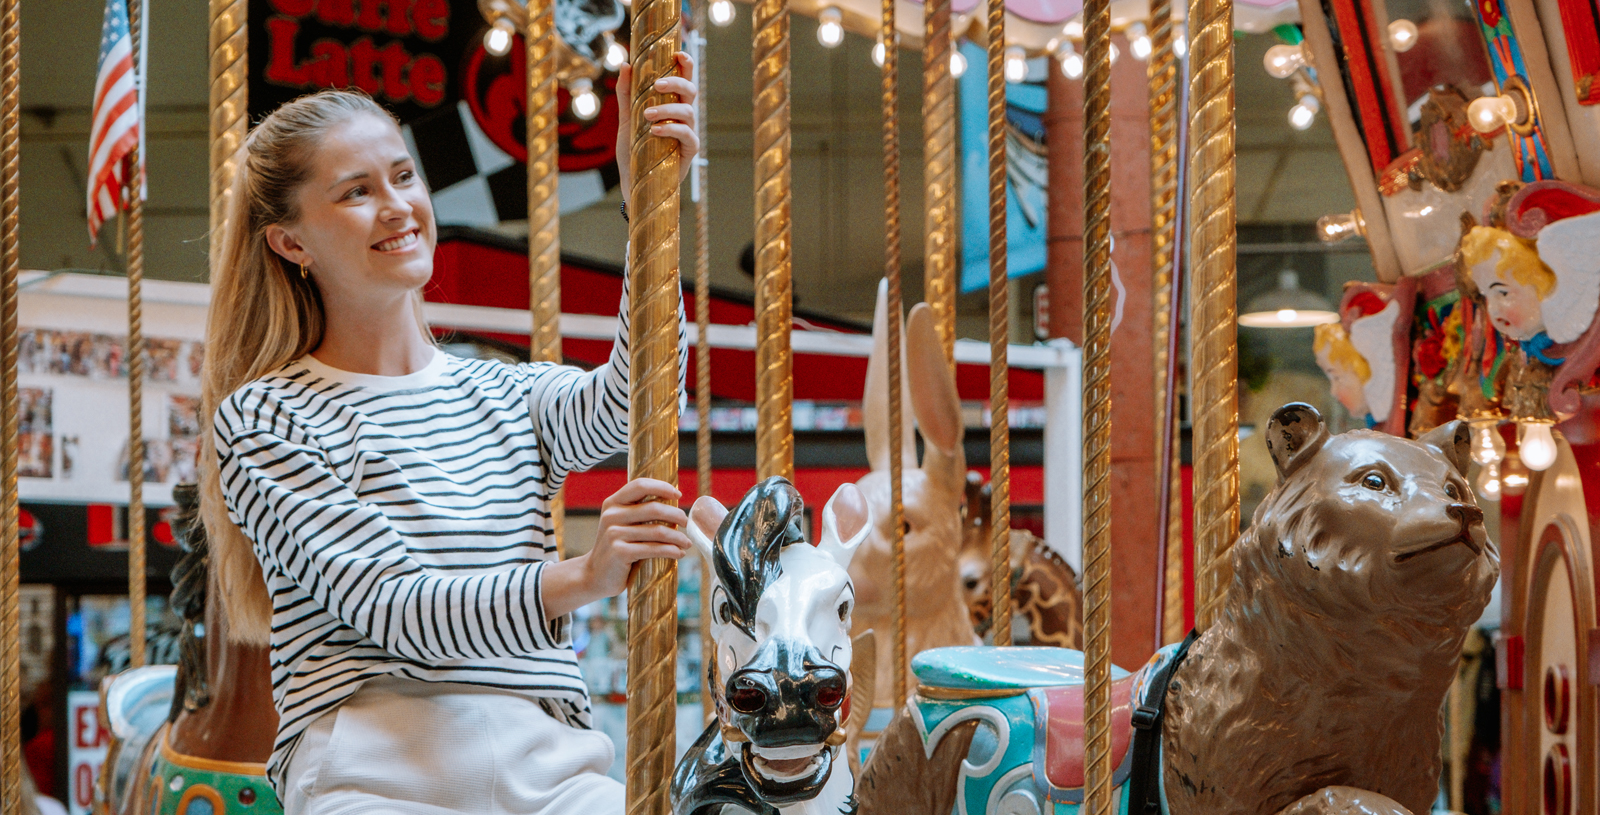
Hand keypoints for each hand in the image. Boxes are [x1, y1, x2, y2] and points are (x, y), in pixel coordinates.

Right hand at [541, 478, 689, 619]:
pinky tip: (679, 554)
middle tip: (686, 523)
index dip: (662, 487)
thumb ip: (639, 512)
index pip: (640, 485)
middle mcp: (611, 515)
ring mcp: (614, 534)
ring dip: (678, 537)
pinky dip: (671, 551)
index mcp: (613, 503)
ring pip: (657, 531)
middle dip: (676, 515)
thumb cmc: (617, 548)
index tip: (678, 496)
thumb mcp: (622, 524)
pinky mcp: (620, 552)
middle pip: (653, 508)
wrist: (595, 575)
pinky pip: (653, 549)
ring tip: (687, 543)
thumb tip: (674, 503)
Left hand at [615, 51, 699, 206]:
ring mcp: (688, 133)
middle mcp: (683, 116)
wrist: (633, 183)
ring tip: (646, 115)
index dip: (686, 64)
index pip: (684, 79)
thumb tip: (625, 64)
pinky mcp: (689, 151)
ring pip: (689, 111)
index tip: (678, 53)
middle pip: (691, 90)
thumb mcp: (626, 119)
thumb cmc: (633, 151)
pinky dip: (671, 130)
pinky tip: (654, 131)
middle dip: (677, 82)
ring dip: (668, 109)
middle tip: (657, 85)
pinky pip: (688, 135)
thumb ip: (626, 93)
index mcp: (671, 105)